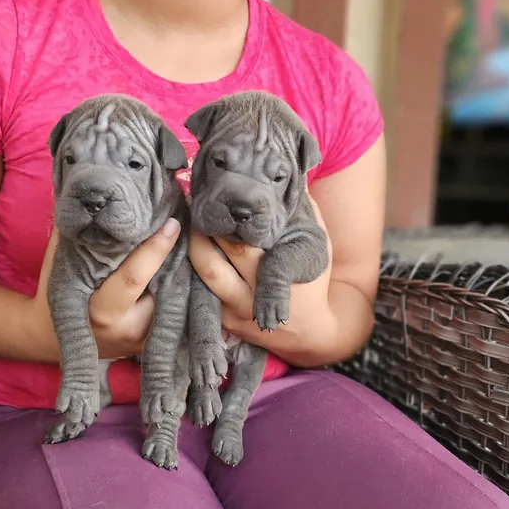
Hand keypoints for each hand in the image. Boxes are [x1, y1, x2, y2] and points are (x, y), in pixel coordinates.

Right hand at [32, 218, 181, 359]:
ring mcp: (143, 340)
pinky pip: (171, 309)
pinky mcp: (152, 341)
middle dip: (176, 258)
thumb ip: (84, 238)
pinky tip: (178, 265)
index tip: (172, 223)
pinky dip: (175, 286)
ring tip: (184, 244)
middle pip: (163, 287)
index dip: (155, 248)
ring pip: (173, 299)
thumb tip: (105, 203)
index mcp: (101, 312)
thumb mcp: (62, 264)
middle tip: (185, 227)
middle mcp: (127, 329)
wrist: (51, 338)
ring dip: (180, 271)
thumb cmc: (55, 293)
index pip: (135, 276)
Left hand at [189, 198, 334, 358]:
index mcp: (274, 275)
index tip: (215, 201)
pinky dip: (194, 268)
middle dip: (199, 233)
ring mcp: (233, 312)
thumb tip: (294, 176)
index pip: (240, 247)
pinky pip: (201, 292)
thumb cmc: (314, 282)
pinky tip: (191, 248)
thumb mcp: (318, 244)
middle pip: (211, 262)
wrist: (309, 332)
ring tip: (190, 224)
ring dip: (192, 249)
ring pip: (201, 278)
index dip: (223, 224)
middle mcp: (249, 297)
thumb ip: (306, 212)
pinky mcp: (224, 322)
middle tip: (194, 207)